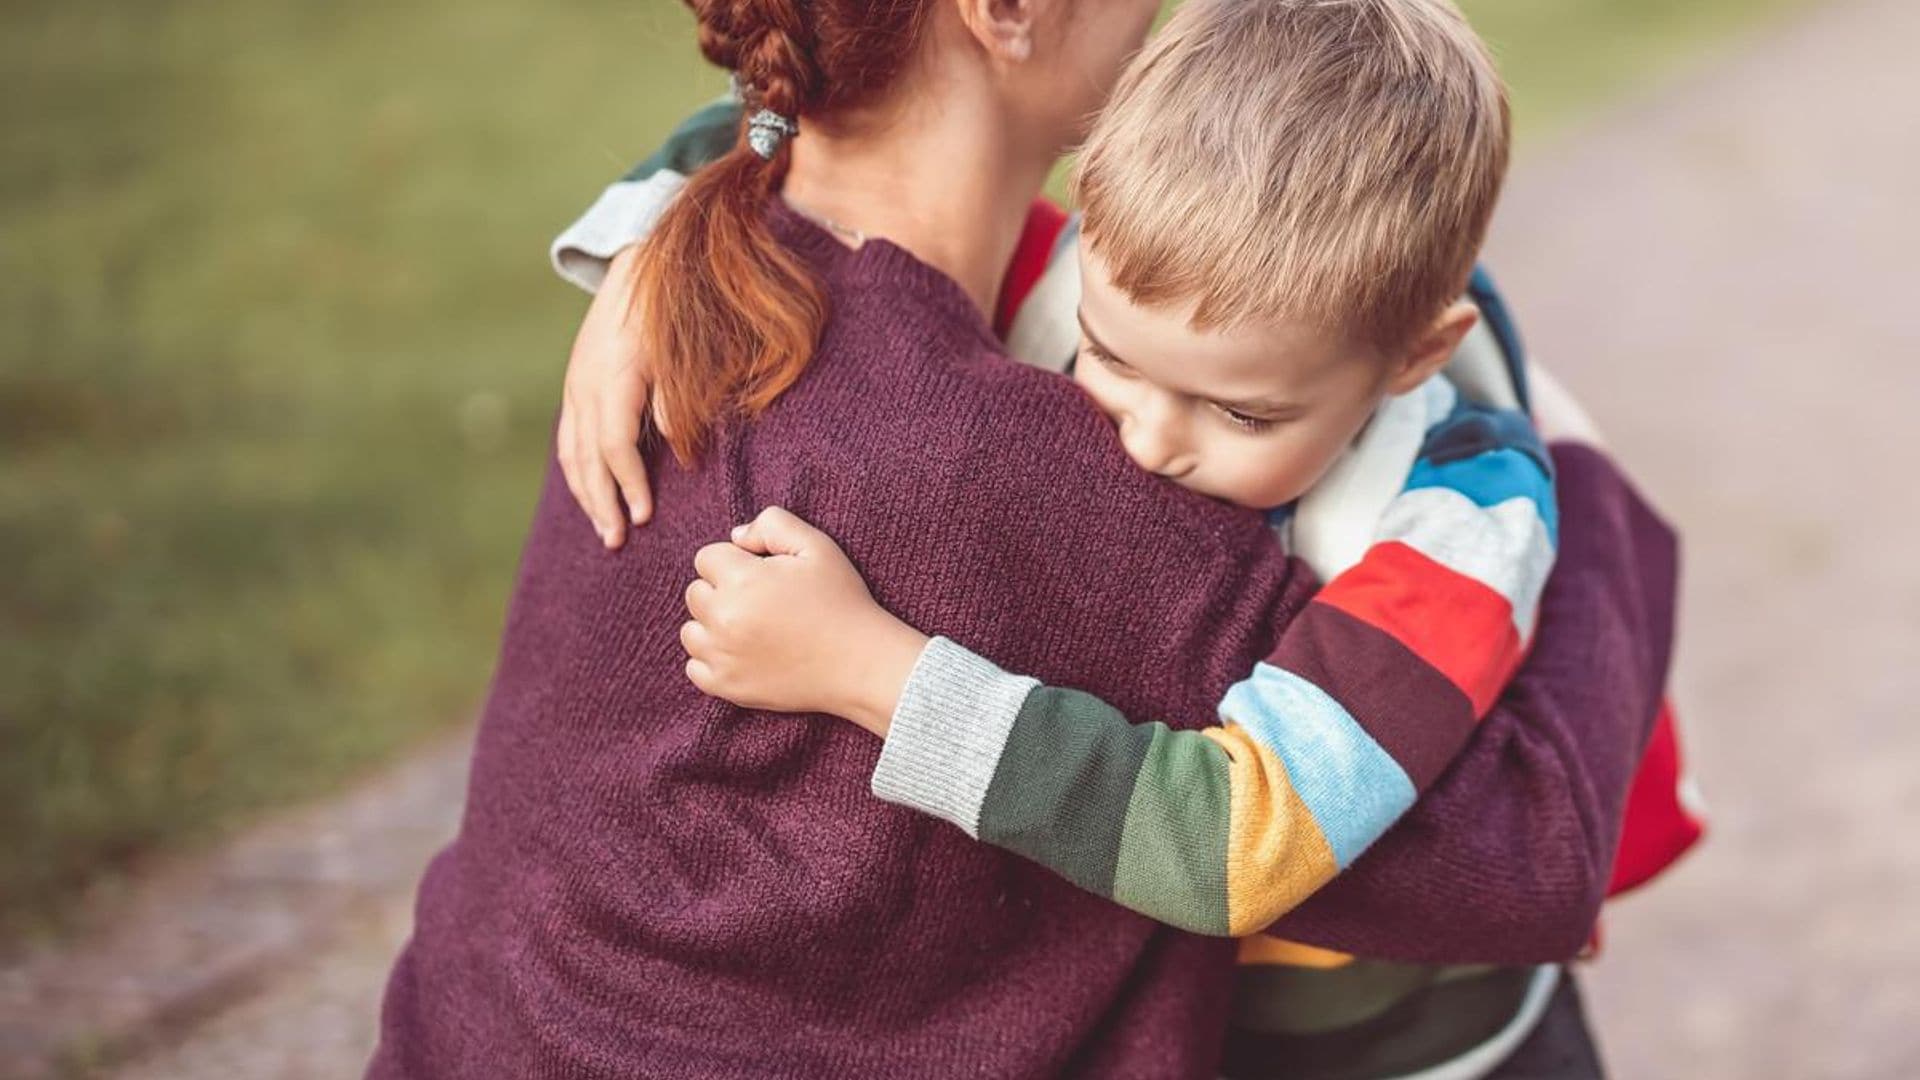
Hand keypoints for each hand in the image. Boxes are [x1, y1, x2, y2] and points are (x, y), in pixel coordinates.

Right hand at [557, 243, 653, 549]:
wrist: (638, 268)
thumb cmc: (668, 311)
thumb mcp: (677, 349)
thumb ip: (674, 396)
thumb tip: (672, 443)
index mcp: (613, 380)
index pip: (616, 447)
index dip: (629, 485)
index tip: (644, 516)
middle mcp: (586, 388)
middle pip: (588, 459)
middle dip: (602, 503)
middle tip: (616, 542)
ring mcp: (575, 388)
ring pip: (573, 453)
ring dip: (586, 494)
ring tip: (601, 528)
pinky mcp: (574, 386)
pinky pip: (569, 438)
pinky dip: (578, 470)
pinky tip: (588, 492)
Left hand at [681, 507, 928, 736]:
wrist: (860, 663)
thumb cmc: (841, 601)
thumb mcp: (817, 546)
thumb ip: (772, 524)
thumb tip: (736, 537)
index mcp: (742, 581)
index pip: (707, 558)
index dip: (736, 561)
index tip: (764, 574)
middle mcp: (724, 619)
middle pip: (696, 593)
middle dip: (721, 590)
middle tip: (762, 601)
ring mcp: (722, 657)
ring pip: (691, 630)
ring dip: (713, 625)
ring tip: (752, 627)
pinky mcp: (726, 687)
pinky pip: (694, 667)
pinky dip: (712, 658)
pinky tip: (743, 652)